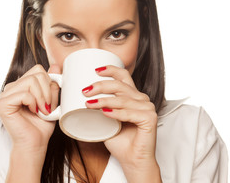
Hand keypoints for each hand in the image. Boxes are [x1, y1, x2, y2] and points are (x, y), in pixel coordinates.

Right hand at [0, 64, 60, 151]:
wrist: (35, 143)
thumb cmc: (42, 125)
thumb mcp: (52, 100)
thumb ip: (52, 83)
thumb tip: (56, 65)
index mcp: (21, 85)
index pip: (38, 70)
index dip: (49, 83)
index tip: (50, 99)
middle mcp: (12, 87)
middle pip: (36, 73)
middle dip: (47, 91)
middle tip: (47, 106)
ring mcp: (5, 95)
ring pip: (31, 81)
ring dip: (42, 97)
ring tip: (41, 110)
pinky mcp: (2, 104)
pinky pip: (24, 94)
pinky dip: (33, 103)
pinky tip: (33, 111)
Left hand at [83, 65, 160, 181]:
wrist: (132, 160)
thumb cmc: (119, 141)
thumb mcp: (105, 119)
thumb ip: (98, 107)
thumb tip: (79, 97)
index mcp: (132, 96)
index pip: (124, 76)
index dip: (111, 69)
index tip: (95, 70)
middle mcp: (142, 99)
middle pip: (120, 85)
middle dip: (101, 86)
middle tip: (85, 91)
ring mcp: (147, 108)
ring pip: (123, 99)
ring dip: (104, 100)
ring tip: (89, 104)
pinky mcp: (150, 118)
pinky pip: (130, 113)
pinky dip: (117, 113)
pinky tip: (105, 113)